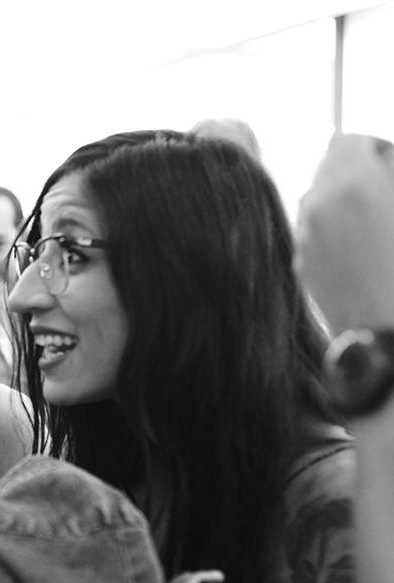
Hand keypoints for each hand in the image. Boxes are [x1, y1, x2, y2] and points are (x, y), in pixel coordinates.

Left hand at [296, 134, 393, 332]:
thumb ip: (390, 178)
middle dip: (355, 174)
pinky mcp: (302, 266)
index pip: (349, 141)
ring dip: (340, 203)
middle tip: (385, 196)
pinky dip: (331, 233)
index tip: (391, 168)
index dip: (376, 150)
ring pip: (315, 202)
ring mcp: (305, 238)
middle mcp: (317, 207)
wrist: (389, 336)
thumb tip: (383, 171)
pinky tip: (362, 255)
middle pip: (326, 169)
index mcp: (351, 184)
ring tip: (376, 227)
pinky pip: (312, 234)